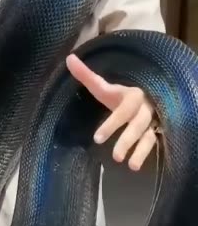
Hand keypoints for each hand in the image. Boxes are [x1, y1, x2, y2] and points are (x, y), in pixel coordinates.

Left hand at [66, 53, 158, 170]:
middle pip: (137, 125)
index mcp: (133, 96)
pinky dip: (145, 154)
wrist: (147, 97)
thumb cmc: (121, 95)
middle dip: (127, 140)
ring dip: (140, 151)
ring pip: (148, 136)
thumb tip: (69, 58)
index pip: (122, 111)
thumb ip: (86, 75)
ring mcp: (152, 122)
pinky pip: (153, 144)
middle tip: (115, 157)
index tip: (97, 139)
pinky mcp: (157, 132)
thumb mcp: (104, 86)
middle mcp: (145, 109)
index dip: (111, 125)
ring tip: (131, 167)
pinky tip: (136, 166)